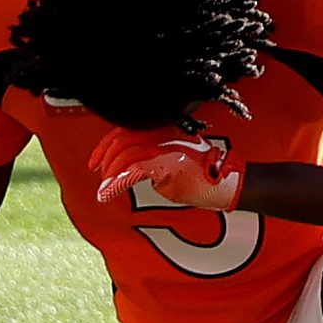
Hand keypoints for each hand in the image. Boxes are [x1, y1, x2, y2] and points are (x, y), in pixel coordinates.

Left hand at [94, 135, 241, 215]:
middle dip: (104, 158)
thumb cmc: (203, 173)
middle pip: (123, 140)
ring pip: (126, 155)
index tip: (96, 161)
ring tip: (105, 189)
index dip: (106, 145)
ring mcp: (167, 148)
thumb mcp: (174, 157)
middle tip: (99, 174)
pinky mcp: (168, 164)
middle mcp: (164, 134)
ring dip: (110, 175)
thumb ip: (152, 156)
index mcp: (165, 129)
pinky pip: (133, 171)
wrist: (226, 181)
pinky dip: (117, 183)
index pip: (127, 129)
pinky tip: (109, 193)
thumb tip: (129, 167)